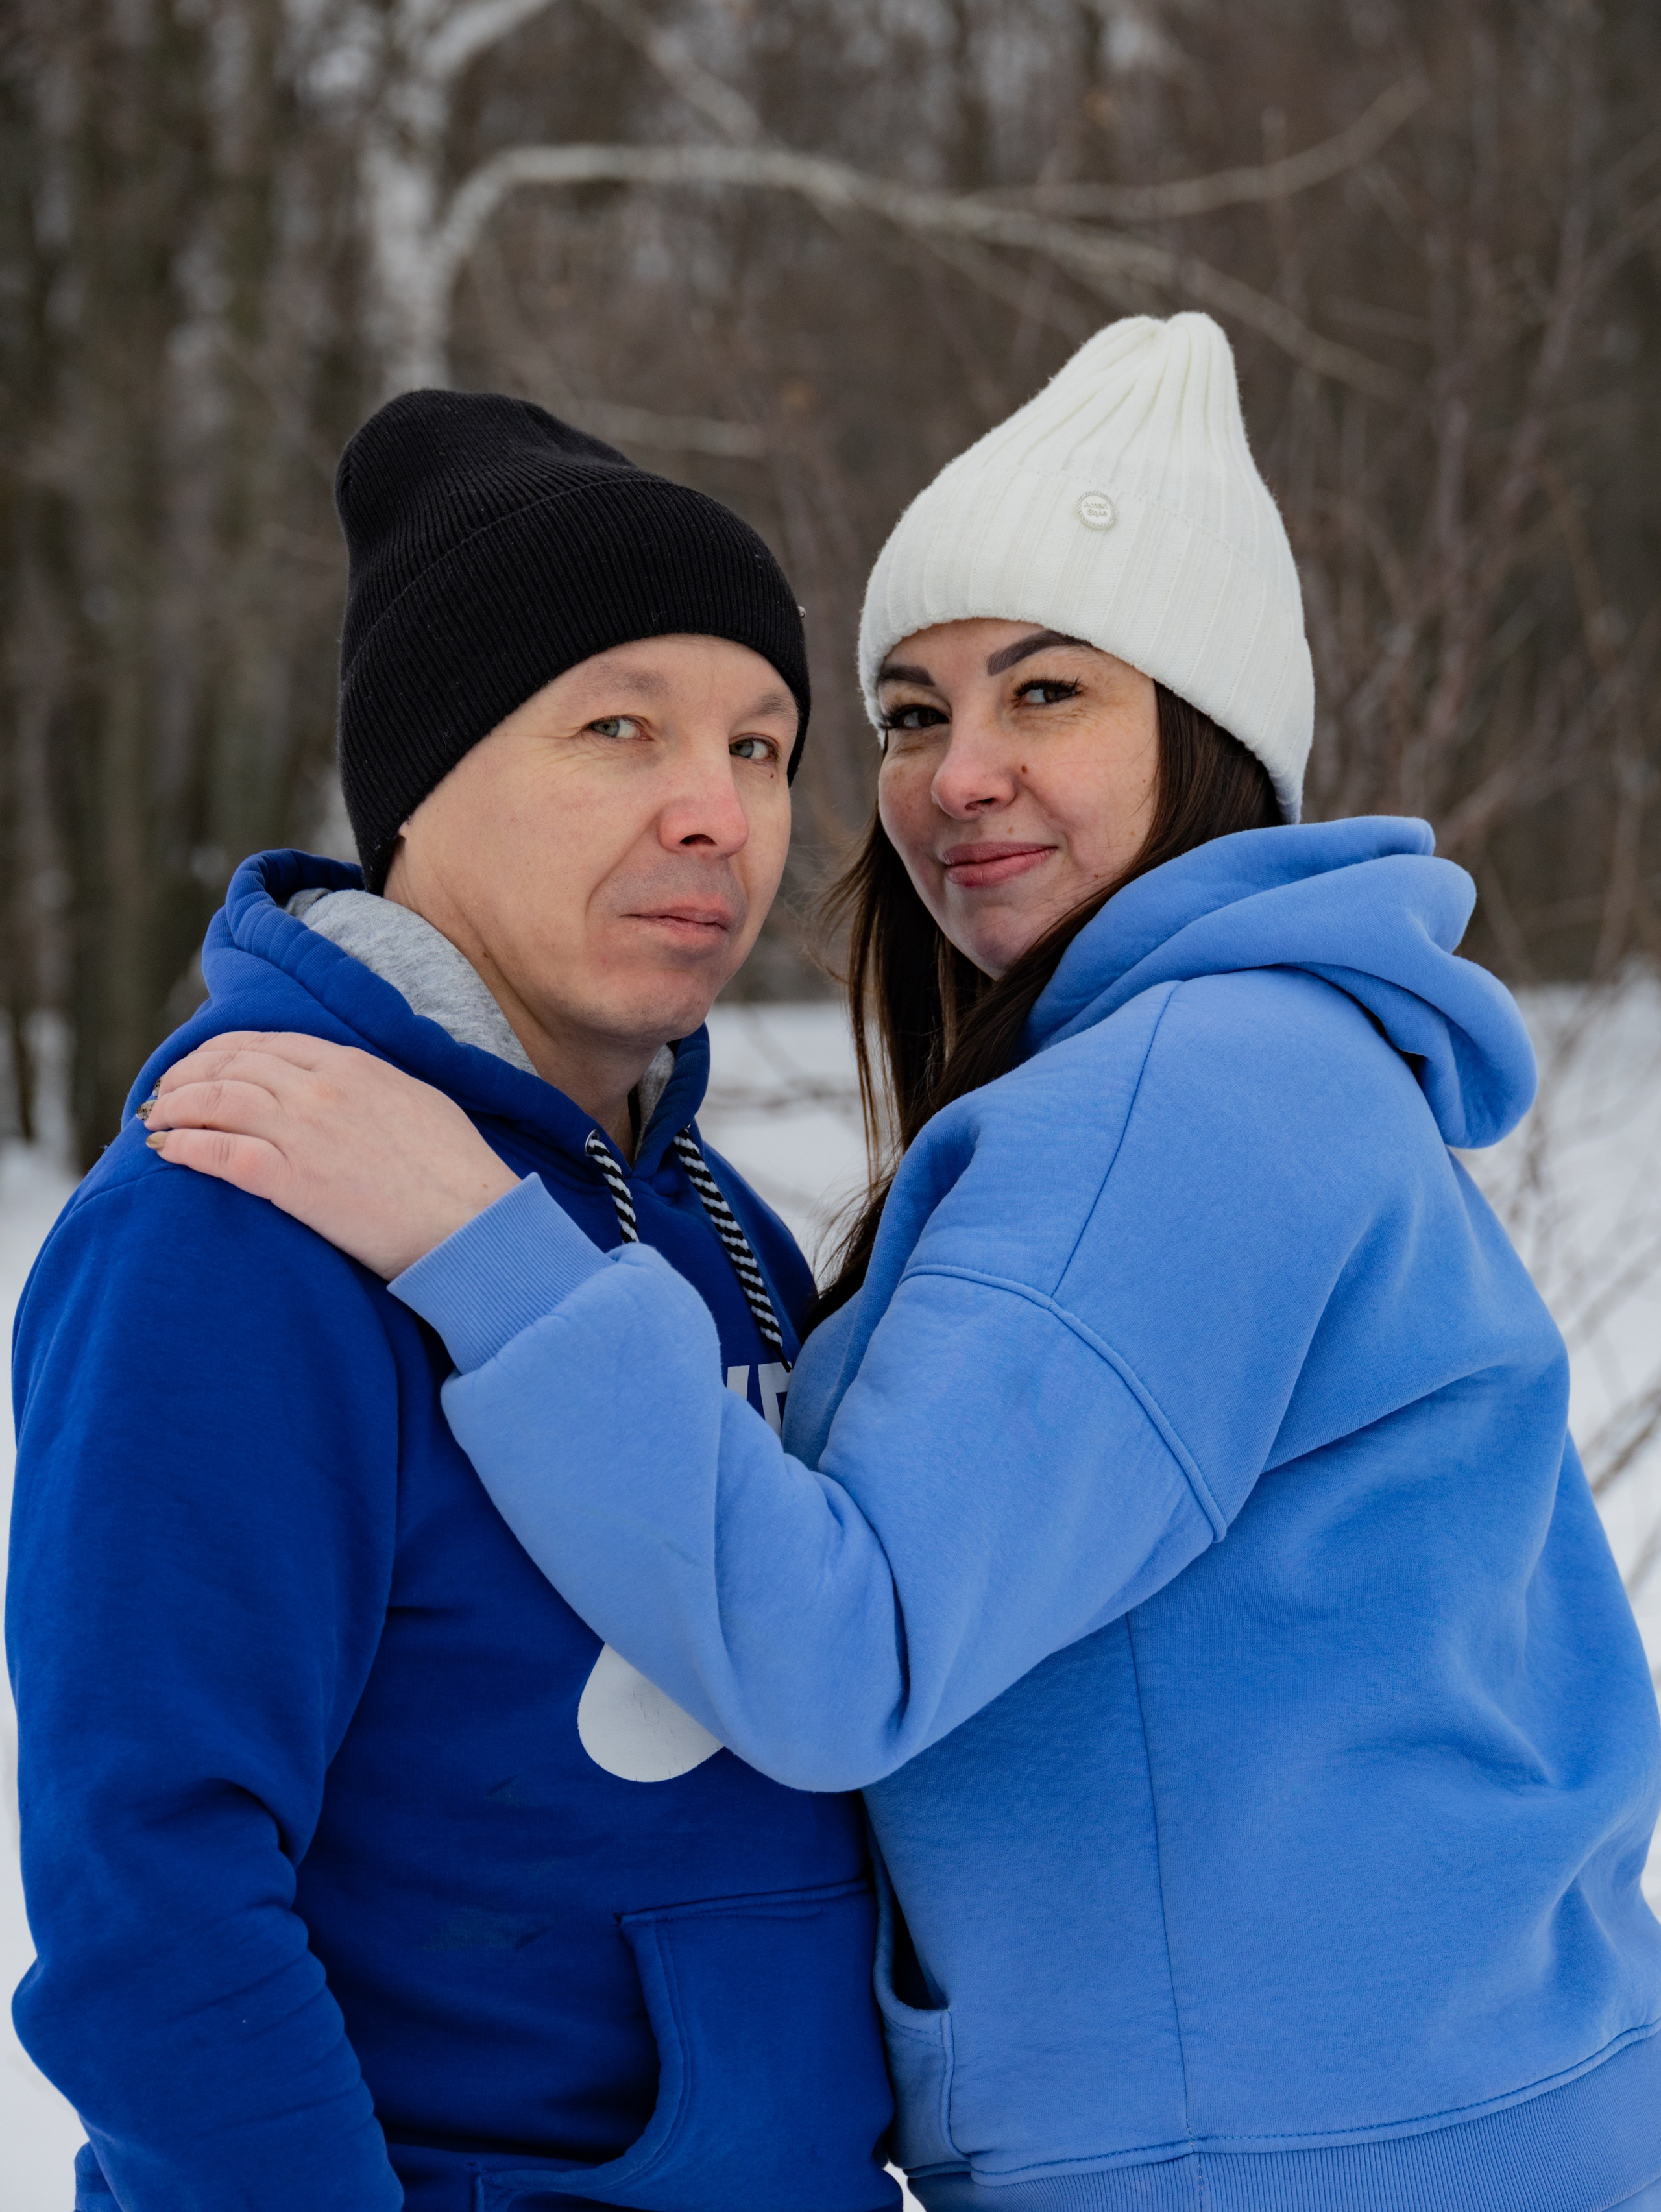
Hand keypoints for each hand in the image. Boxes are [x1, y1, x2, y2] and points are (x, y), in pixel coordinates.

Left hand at [142, 1033, 520, 1277]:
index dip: (222, 1050)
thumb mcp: (417, 1101)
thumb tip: (345, 1083)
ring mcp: (304, 1132)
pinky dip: (184, 1146)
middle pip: (233, 1065)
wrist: (472, 1221)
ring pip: (217, 1101)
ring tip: (154, 1118)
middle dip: (188, 1073)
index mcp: (353, 1065)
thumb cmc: (456, 1171)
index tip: (201, 1064)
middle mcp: (321, 1088)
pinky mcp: (293, 1180)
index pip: (267, 1043)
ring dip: (176, 1107)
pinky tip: (164, 1151)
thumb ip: (370, 1085)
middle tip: (164, 1091)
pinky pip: (219, 1152)